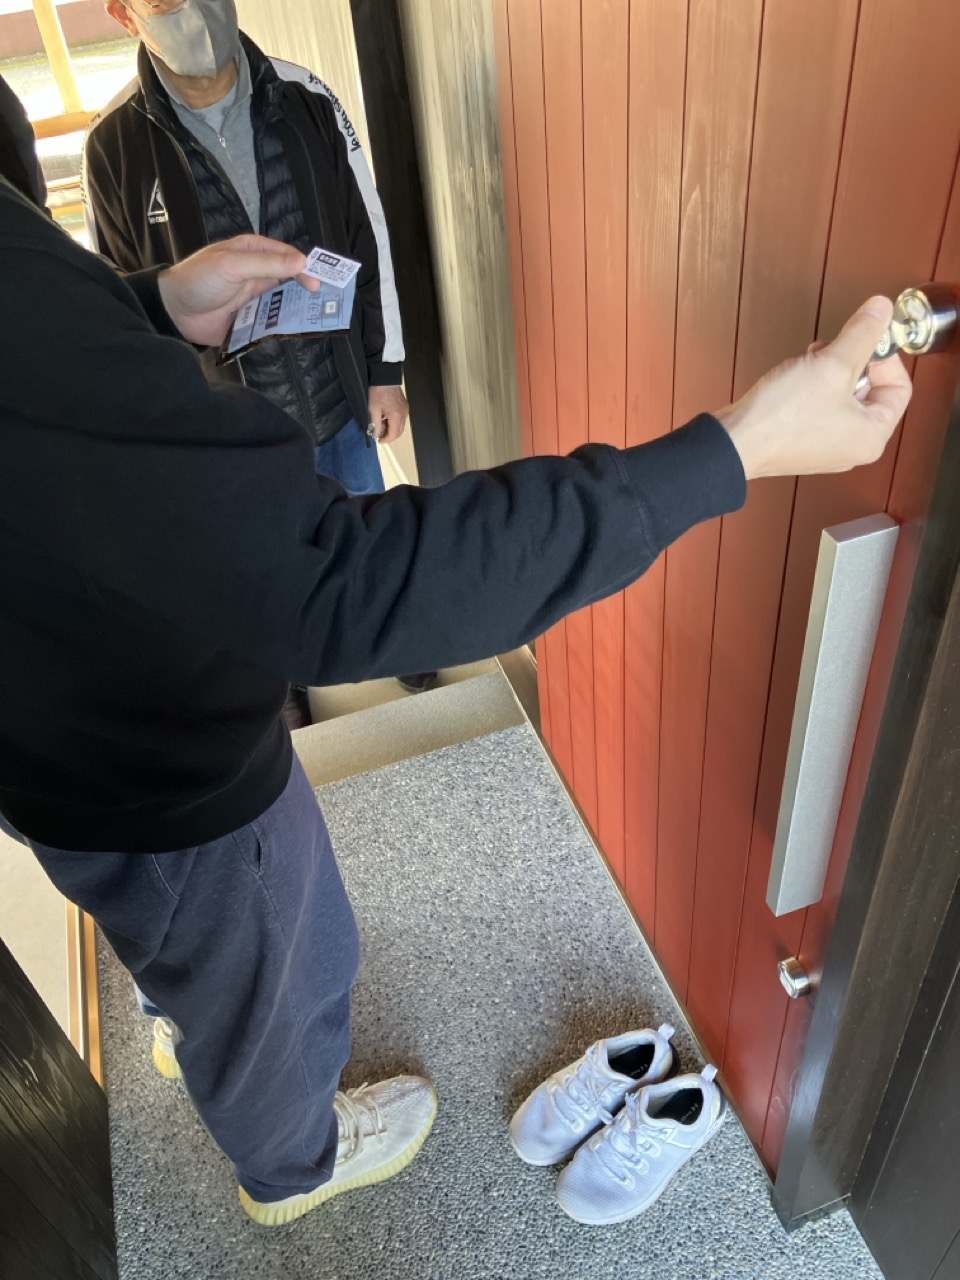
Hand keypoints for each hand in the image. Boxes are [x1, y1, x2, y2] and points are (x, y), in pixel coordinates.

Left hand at [157, 235, 319, 346]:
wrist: (174, 312)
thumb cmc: (198, 280)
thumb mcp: (232, 266)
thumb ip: (267, 264)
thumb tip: (302, 263)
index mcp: (253, 251)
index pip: (287, 255)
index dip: (305, 267)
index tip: (318, 281)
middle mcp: (257, 271)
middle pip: (290, 277)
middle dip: (307, 287)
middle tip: (323, 299)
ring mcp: (255, 295)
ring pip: (285, 299)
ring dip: (299, 306)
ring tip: (316, 314)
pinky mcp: (251, 317)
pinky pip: (274, 318)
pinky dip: (285, 322)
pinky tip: (296, 327)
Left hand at [368, 384, 408, 442]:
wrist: (385, 376)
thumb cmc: (378, 391)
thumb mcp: (373, 409)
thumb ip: (375, 424)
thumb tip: (376, 434)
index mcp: (396, 416)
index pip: (393, 434)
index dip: (386, 439)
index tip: (378, 440)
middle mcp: (404, 414)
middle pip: (398, 431)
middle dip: (388, 435)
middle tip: (378, 432)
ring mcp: (405, 410)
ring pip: (400, 425)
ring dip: (390, 428)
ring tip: (380, 423)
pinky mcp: (404, 406)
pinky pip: (400, 418)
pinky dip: (393, 421)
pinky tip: (385, 417)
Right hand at [716, 296, 911, 480]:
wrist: (734, 442)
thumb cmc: (780, 418)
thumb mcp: (831, 364)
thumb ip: (862, 333)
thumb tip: (881, 309)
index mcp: (871, 436)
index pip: (900, 388)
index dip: (885, 357)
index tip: (864, 339)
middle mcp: (853, 446)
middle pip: (871, 392)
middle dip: (852, 363)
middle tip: (832, 350)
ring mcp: (827, 446)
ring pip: (843, 397)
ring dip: (830, 372)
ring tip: (810, 363)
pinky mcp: (803, 441)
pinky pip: (821, 407)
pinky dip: (813, 388)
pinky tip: (795, 379)